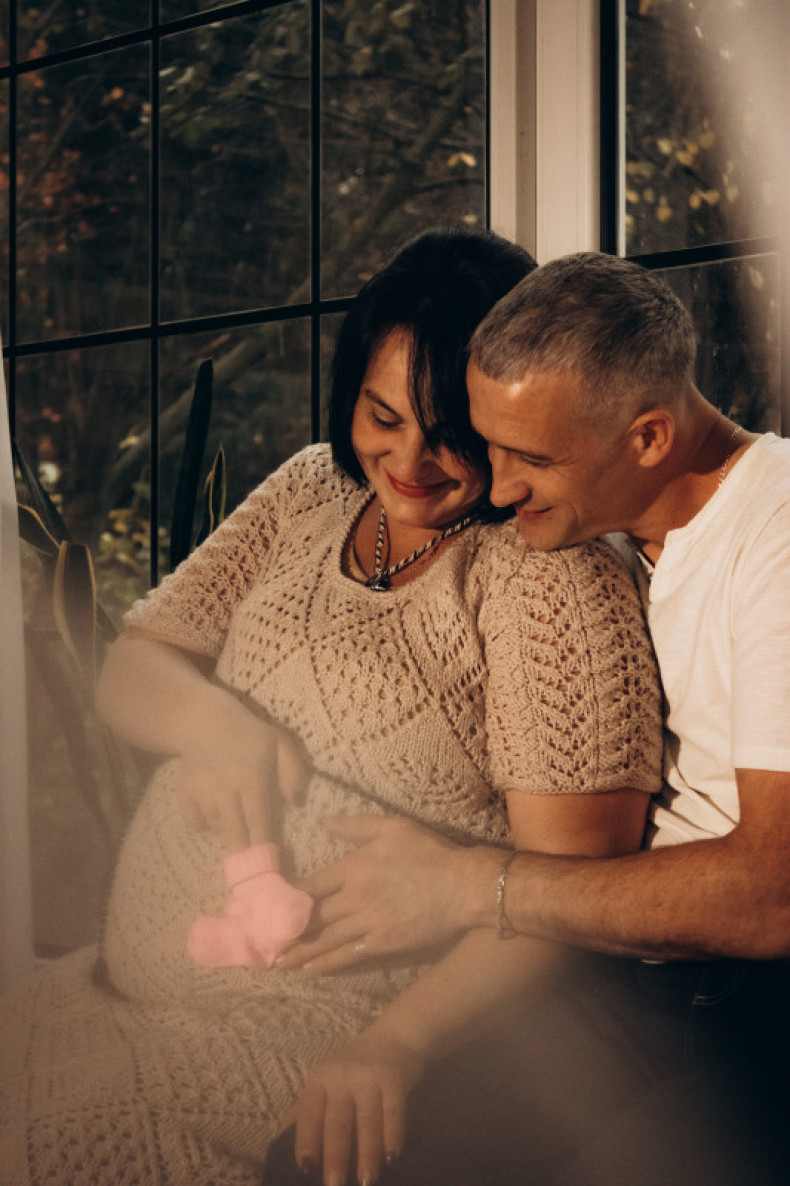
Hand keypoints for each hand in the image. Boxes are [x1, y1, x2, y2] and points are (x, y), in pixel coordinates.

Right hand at [174, 716, 307, 853]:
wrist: (204, 721)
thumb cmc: (249, 735)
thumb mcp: (280, 744)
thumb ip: (294, 772)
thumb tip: (297, 803)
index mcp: (251, 778)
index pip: (260, 822)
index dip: (265, 847)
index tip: (271, 866)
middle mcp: (224, 789)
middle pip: (236, 834)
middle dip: (245, 854)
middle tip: (252, 869)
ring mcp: (201, 793)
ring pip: (217, 828)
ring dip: (228, 829)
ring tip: (235, 816)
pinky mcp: (183, 794)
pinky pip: (195, 823)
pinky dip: (204, 822)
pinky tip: (212, 806)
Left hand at [275, 815, 499, 972]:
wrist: (462, 886)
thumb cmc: (429, 852)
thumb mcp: (392, 827)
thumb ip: (355, 825)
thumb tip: (323, 821)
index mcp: (354, 866)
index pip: (311, 884)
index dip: (288, 897)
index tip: (268, 906)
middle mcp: (355, 896)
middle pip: (313, 916)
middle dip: (286, 930)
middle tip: (263, 942)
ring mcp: (368, 922)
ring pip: (325, 939)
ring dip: (299, 952)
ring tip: (277, 963)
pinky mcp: (383, 943)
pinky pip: (348, 955)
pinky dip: (327, 964)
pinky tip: (310, 970)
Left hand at [283, 1030, 424, 1185]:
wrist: (394, 1035)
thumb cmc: (353, 1067)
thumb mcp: (325, 1081)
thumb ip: (305, 1110)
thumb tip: (278, 1144)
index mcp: (319, 1081)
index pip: (309, 1115)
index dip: (306, 1141)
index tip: (304, 1169)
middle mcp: (341, 1078)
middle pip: (337, 1122)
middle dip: (335, 1156)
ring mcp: (368, 1077)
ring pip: (366, 1121)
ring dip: (367, 1153)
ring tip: (366, 1181)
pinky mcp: (394, 1078)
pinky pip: (393, 1111)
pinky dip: (393, 1135)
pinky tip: (392, 1157)